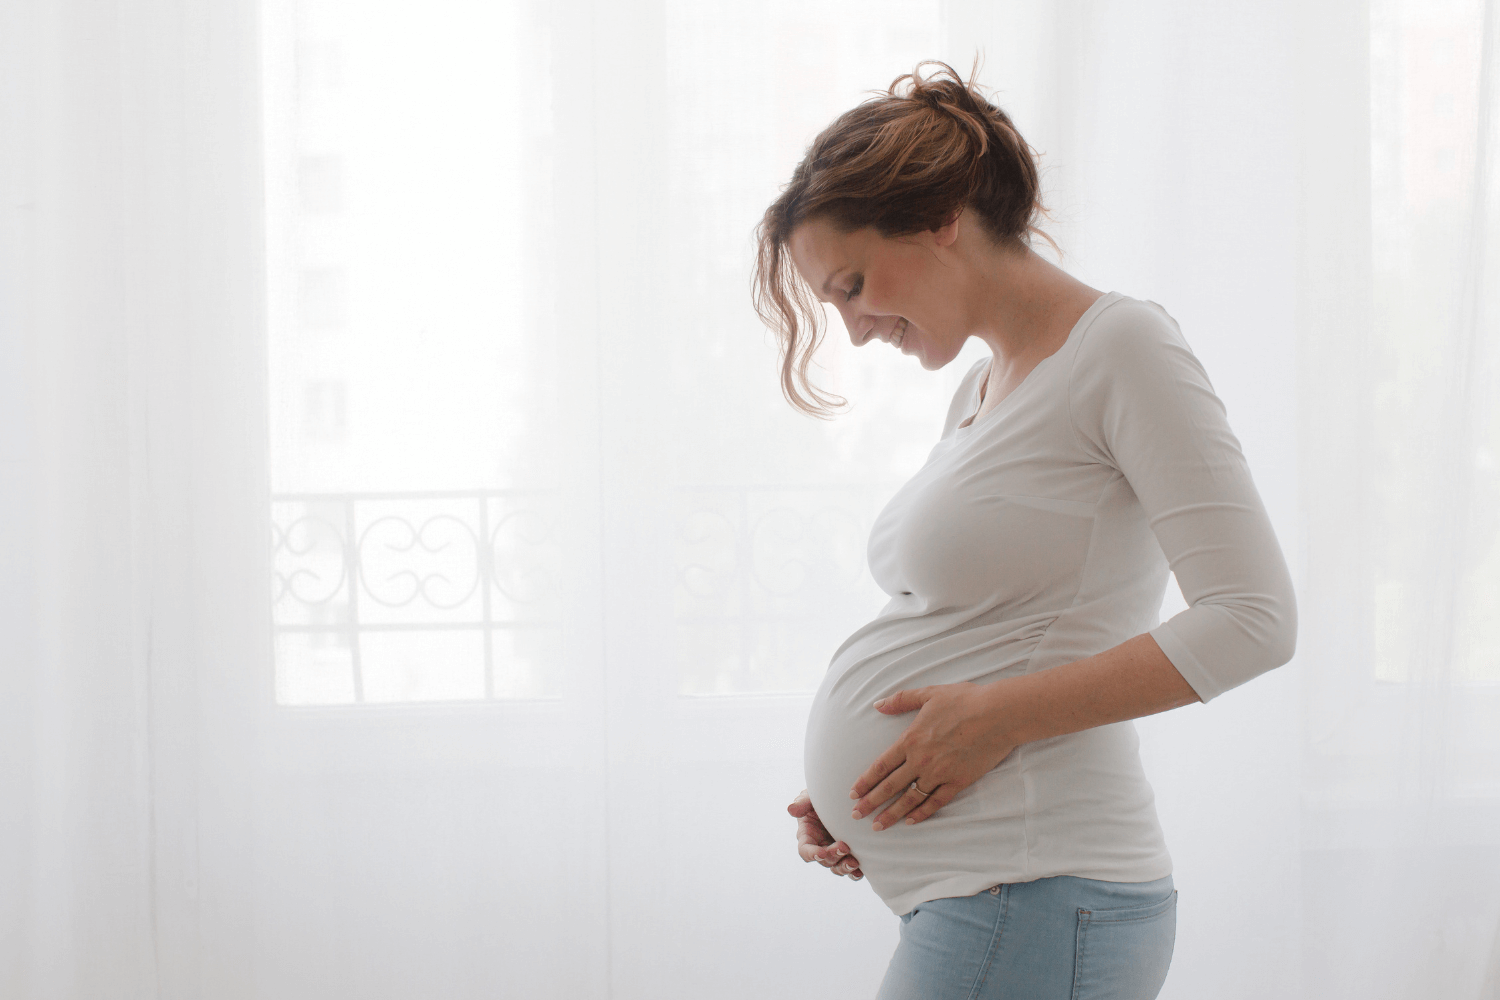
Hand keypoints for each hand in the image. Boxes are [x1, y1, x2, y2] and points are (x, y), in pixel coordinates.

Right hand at [787, 789, 862, 879]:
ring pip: (837, 868)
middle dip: (833, 856)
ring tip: (854, 862)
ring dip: (844, 867)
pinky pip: (850, 870)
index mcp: (807, 835)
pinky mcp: (848, 854)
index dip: (812, 854)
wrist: (841, 798)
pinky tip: (861, 870)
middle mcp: (820, 847)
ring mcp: (834, 852)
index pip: (805, 850)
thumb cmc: (822, 796)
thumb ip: (802, 802)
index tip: (822, 852)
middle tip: (844, 847)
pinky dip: (855, 873)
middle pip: (824, 860)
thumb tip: (791, 809)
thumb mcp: (811, 797)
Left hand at [849, 682, 1017, 831]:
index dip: (865, 781)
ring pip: (910, 799)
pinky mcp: (958, 782)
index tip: (853, 794)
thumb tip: (877, 704)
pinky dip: (922, 813)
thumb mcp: (928, 693)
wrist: (998, 714)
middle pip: (890, 786)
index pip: (881, 766)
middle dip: (870, 803)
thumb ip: (900, 700)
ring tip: (878, 826)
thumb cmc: (964, 700)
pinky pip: (936, 802)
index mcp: (911, 740)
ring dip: (892, 814)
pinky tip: (911, 821)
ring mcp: (940, 773)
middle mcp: (921, 760)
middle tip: (856, 815)